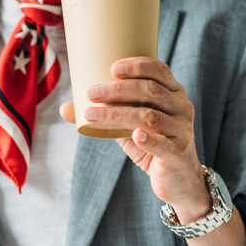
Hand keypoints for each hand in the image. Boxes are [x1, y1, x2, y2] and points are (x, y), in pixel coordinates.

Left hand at [59, 56, 212, 222]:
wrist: (177, 179)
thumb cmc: (151, 145)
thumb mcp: (127, 127)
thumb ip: (104, 115)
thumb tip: (63, 108)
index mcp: (174, 93)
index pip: (159, 71)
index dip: (137, 66)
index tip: (111, 68)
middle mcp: (182, 108)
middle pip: (151, 91)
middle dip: (118, 90)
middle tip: (91, 93)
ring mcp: (182, 130)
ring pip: (150, 117)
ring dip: (118, 114)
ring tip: (92, 115)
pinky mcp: (178, 153)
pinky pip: (163, 144)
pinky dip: (148, 139)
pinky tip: (135, 136)